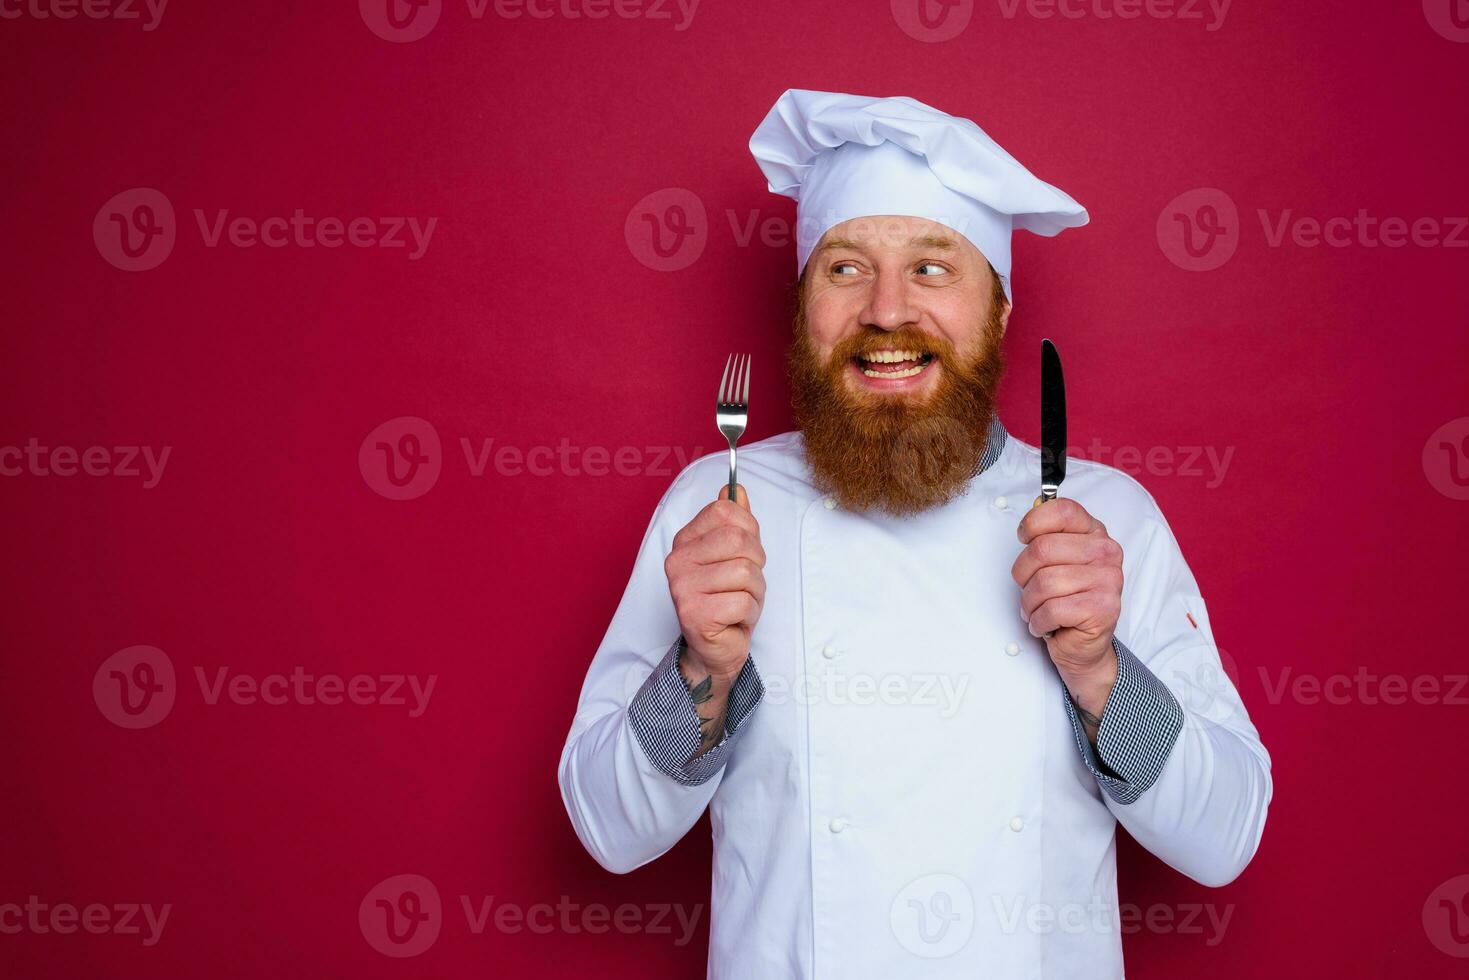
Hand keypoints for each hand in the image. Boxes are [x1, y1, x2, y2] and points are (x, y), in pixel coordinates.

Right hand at [664, 484, 765, 683]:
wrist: (715, 648)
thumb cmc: (726, 600)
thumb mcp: (734, 556)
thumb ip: (734, 522)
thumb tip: (735, 489)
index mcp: (685, 541)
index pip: (725, 511)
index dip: (749, 529)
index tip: (745, 551)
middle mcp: (677, 561)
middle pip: (739, 541)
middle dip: (756, 564)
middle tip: (745, 583)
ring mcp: (682, 587)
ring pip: (745, 573)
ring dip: (755, 592)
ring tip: (740, 602)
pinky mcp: (693, 614)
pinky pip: (743, 601)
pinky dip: (749, 613)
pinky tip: (735, 619)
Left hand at [1011, 497, 1122, 715]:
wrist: (1083, 644)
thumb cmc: (1065, 599)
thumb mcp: (1057, 560)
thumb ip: (1047, 535)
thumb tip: (1030, 516)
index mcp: (1095, 533)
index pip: (1062, 510)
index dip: (1032, 523)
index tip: (1024, 538)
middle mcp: (1106, 553)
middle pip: (1042, 549)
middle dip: (1023, 574)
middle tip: (1030, 589)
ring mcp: (1108, 581)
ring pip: (1043, 582)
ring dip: (1029, 603)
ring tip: (1038, 610)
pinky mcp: (1102, 609)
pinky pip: (1051, 609)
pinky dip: (1038, 622)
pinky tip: (1047, 624)